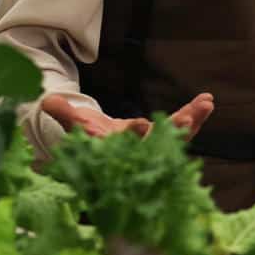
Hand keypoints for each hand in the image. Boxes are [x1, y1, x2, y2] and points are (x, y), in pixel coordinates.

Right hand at [40, 91, 215, 140]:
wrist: (101, 149)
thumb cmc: (86, 135)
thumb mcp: (73, 123)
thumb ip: (62, 112)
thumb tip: (46, 100)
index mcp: (114, 151)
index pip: (124, 145)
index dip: (132, 136)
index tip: (141, 125)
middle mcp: (137, 153)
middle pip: (157, 145)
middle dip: (172, 133)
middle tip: (187, 121)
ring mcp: (153, 147)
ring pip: (175, 138)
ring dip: (191, 122)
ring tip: (206, 104)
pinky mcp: (164, 138)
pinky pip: (182, 129)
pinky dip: (194, 116)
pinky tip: (207, 101)